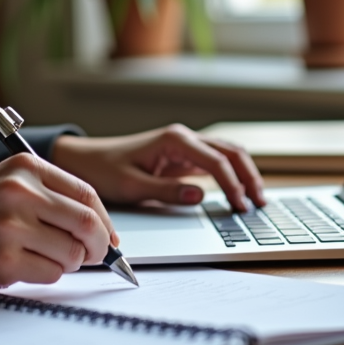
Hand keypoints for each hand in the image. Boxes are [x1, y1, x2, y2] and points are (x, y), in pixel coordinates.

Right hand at [0, 153, 116, 287]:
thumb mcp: (4, 185)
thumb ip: (48, 197)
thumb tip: (100, 228)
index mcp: (25, 167)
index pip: (86, 193)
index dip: (104, 220)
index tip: (108, 238)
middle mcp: (20, 191)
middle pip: (87, 224)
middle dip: (98, 247)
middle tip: (93, 257)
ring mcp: (11, 226)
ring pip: (72, 253)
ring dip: (66, 263)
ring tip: (38, 258)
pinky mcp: (3, 259)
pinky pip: (50, 274)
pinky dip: (45, 276)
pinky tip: (20, 267)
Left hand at [50, 124, 264, 211]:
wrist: (85, 161)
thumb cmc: (104, 170)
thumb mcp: (132, 186)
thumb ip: (167, 192)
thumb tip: (201, 196)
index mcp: (173, 140)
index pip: (215, 161)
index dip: (232, 185)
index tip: (241, 206)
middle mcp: (183, 138)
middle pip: (230, 152)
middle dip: (248, 176)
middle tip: (259, 203)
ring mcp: (185, 145)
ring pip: (227, 154)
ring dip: (244, 173)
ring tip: (256, 199)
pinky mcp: (183, 156)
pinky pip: (215, 162)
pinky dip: (232, 174)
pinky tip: (238, 192)